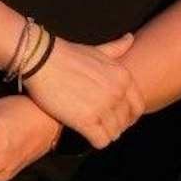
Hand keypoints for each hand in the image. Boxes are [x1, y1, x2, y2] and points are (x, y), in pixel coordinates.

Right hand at [22, 34, 143, 148]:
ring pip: (114, 133)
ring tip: (93, 129)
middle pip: (125, 122)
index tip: (116, 117)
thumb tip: (130, 39)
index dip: (128, 115)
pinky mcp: (86, 120)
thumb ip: (117, 48)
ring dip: (104, 134)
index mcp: (124, 77)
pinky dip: (95, 141)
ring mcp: (103, 107)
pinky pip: (101, 141)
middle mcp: (118, 93)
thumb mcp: (98, 50)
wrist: (42, 60)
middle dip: (115, 125)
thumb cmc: (68, 55)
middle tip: (101, 124)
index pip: (138, 106)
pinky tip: (86, 134)